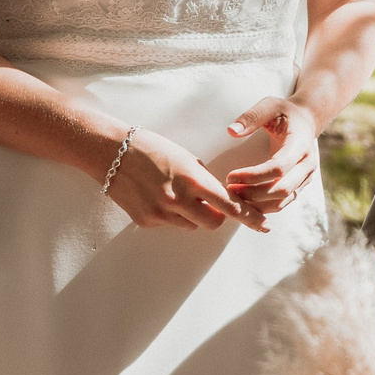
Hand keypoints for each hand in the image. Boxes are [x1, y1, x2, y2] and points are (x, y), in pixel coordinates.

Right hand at [104, 127, 262, 231]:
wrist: (110, 151)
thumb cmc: (152, 148)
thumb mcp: (186, 158)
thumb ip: (203, 180)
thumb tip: (218, 198)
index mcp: (193, 180)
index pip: (230, 206)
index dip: (250, 218)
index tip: (264, 226)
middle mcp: (178, 200)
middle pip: (214, 223)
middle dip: (218, 216)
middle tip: (211, 203)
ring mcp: (160, 213)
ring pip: (191, 225)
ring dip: (192, 215)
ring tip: (176, 192)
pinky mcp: (144, 220)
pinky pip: (168, 223)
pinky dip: (170, 214)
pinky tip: (155, 195)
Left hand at [223, 95, 319, 219]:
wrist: (306, 121)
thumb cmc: (285, 113)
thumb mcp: (269, 105)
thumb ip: (251, 117)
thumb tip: (231, 131)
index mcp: (301, 145)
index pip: (278, 168)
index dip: (253, 176)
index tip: (230, 176)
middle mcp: (307, 164)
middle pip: (282, 189)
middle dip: (253, 194)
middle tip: (229, 190)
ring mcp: (306, 177)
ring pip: (282, 201)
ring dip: (257, 204)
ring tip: (234, 197)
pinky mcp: (300, 186)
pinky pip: (282, 203)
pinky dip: (262, 207)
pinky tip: (244, 202)